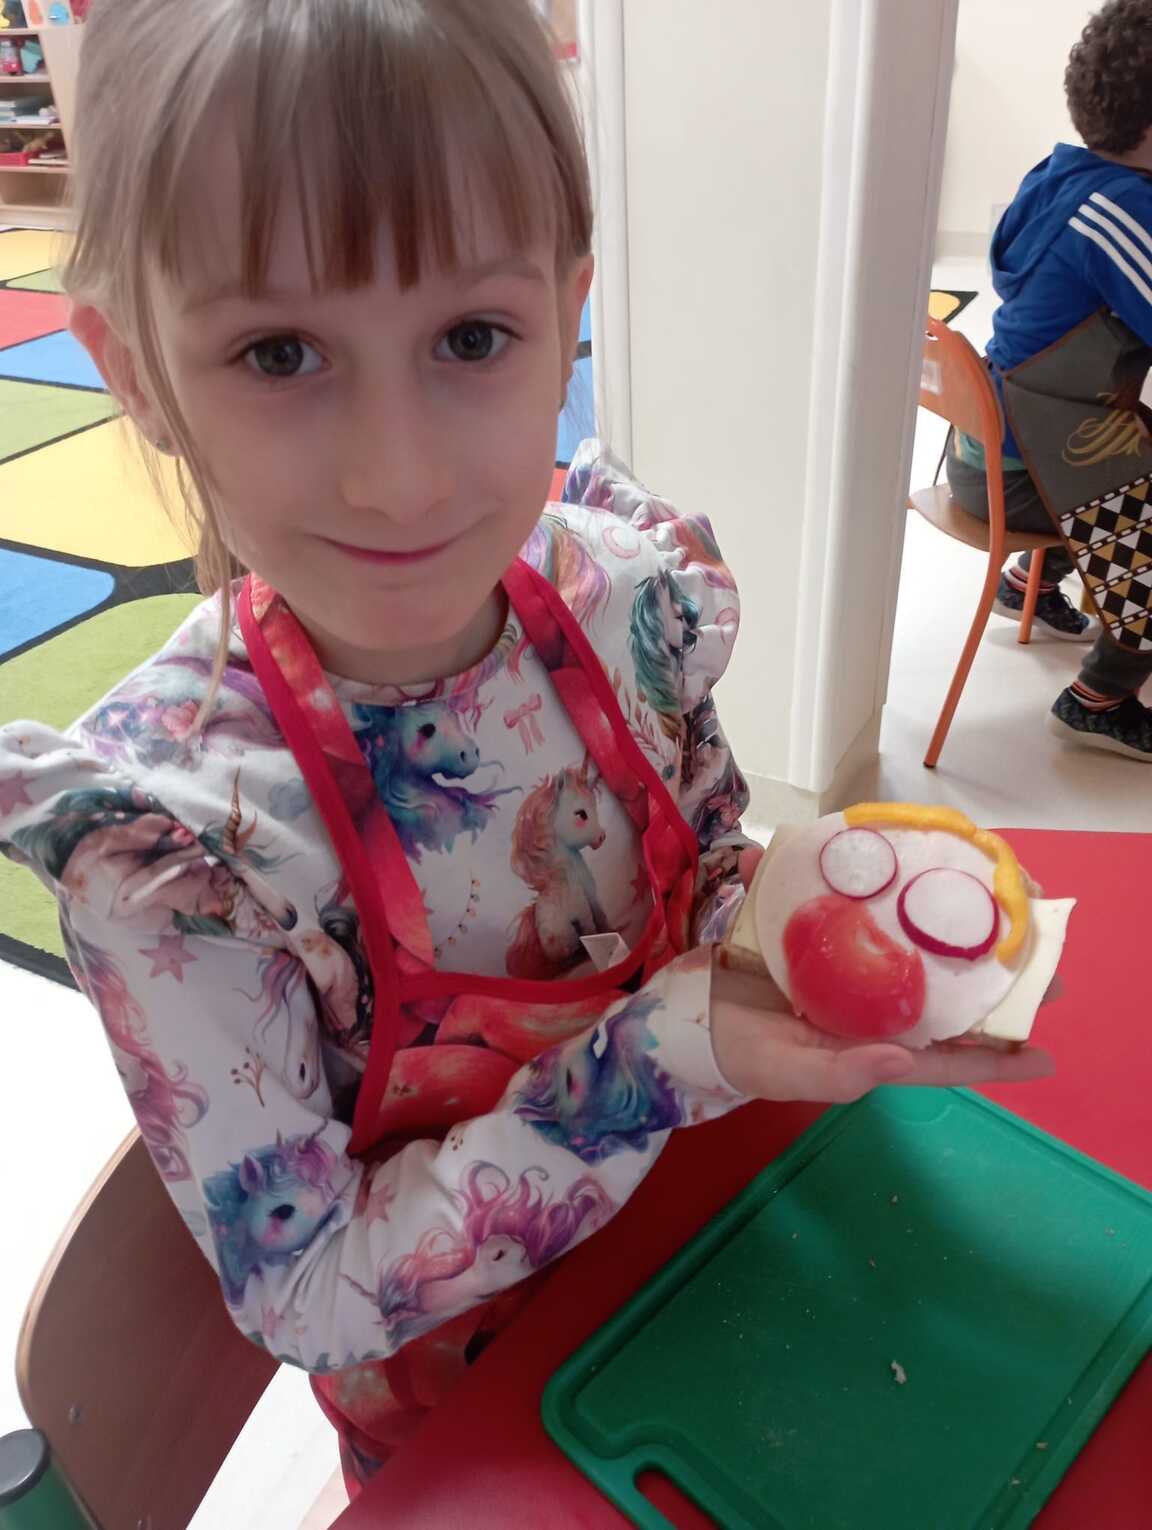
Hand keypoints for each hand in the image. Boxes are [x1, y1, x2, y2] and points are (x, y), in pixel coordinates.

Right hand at [710, 845, 1055, 1104]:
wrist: (685, 1015)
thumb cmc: (740, 1055)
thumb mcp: (785, 1071)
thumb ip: (841, 1072)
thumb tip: (904, 1058)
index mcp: (872, 1046)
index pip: (944, 1058)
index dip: (995, 1059)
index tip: (1046, 1054)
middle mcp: (874, 1006)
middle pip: (944, 991)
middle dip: (992, 971)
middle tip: (1038, 942)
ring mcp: (851, 968)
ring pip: (913, 942)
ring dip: (950, 918)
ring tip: (994, 888)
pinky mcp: (823, 933)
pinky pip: (855, 906)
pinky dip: (872, 880)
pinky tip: (910, 857)